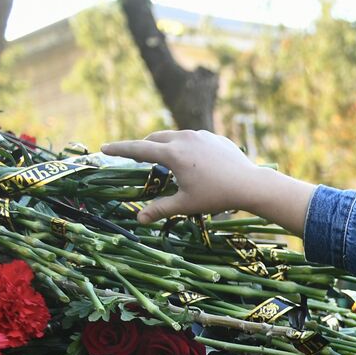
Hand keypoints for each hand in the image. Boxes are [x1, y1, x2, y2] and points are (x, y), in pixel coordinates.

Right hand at [101, 130, 268, 223]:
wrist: (250, 184)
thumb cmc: (217, 196)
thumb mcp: (186, 204)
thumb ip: (161, 209)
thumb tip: (139, 220)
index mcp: (173, 154)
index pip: (138, 149)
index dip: (120, 149)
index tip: (104, 148)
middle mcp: (184, 138)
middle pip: (155, 138)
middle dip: (143, 146)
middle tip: (136, 157)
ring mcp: (200, 134)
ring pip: (175, 136)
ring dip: (165, 145)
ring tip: (165, 160)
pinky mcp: (214, 136)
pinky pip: (193, 139)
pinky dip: (186, 146)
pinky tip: (193, 162)